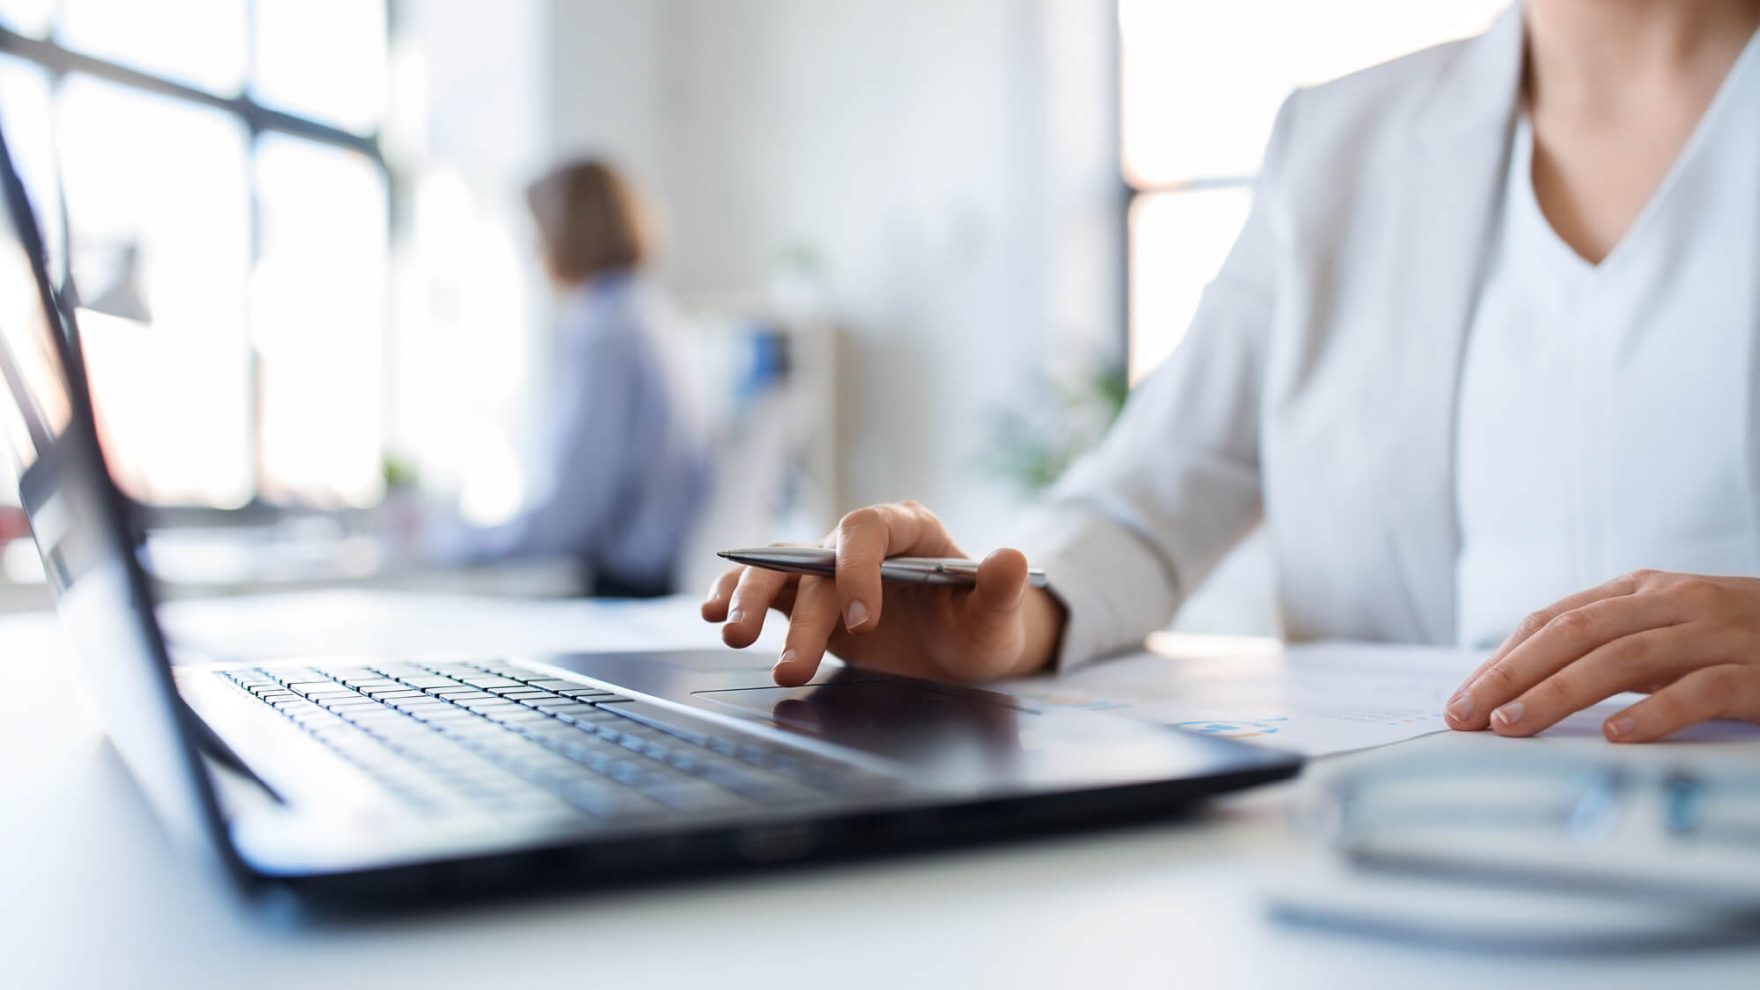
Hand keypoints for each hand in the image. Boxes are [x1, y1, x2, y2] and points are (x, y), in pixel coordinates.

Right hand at [700, 501, 1064, 685]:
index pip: (867, 531)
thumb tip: (1011, 557)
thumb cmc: (980, 626)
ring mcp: (828, 570)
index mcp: (908, 529)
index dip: (856, 569)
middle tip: (792, 664)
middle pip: (815, 559)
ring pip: (777, 569)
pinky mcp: (806, 599)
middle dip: (799, 611)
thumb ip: (1000, 588)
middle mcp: (860, 543)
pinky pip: (764, 589)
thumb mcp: (997, 616)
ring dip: (751, 600)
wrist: (962, 651)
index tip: (862, 622)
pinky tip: (713, 615)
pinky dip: (734, 597)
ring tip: (732, 637)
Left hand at [1444, 570, 1759, 741]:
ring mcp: (1719, 633)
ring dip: (1559, 692)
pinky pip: (1701, 689)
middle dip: (1511, 675)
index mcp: (1643, 591)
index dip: (1502, 659)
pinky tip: (1618, 736)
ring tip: (1514, 725)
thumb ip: (1608, 652)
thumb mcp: (1668, 638)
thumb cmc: (1740, 645)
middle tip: (1467, 715)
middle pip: (1574, 633)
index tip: (1461, 700)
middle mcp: (1674, 603)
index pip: (1554, 619)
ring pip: (1623, 657)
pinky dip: (1656, 712)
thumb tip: (1520, 690)